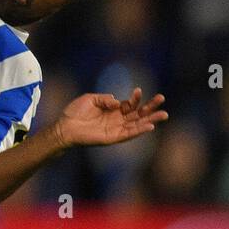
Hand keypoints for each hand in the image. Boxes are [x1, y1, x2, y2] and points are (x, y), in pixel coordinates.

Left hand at [52, 87, 167, 147]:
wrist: (64, 126)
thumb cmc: (75, 112)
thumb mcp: (90, 99)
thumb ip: (105, 99)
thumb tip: (117, 101)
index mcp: (113, 110)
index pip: (130, 104)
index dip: (136, 98)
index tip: (139, 90)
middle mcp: (117, 120)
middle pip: (139, 113)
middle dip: (151, 107)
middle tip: (162, 98)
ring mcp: (116, 129)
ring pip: (138, 124)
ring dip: (151, 119)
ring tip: (164, 114)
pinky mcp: (113, 137)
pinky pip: (129, 134)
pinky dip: (139, 130)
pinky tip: (150, 126)